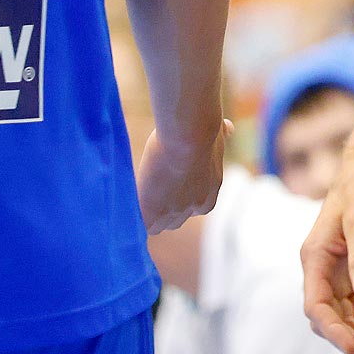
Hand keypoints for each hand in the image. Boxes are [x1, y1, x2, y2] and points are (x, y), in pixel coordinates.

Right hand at [135, 120, 231, 234]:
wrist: (190, 136)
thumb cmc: (203, 128)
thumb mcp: (216, 133)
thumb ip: (221, 135)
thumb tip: (228, 128)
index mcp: (211, 191)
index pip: (193, 207)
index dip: (180, 197)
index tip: (171, 184)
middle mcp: (196, 206)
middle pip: (176, 221)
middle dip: (165, 210)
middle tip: (151, 191)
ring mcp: (174, 212)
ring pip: (159, 226)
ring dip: (149, 215)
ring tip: (136, 200)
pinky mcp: (153, 213)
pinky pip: (141, 224)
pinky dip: (133, 218)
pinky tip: (125, 209)